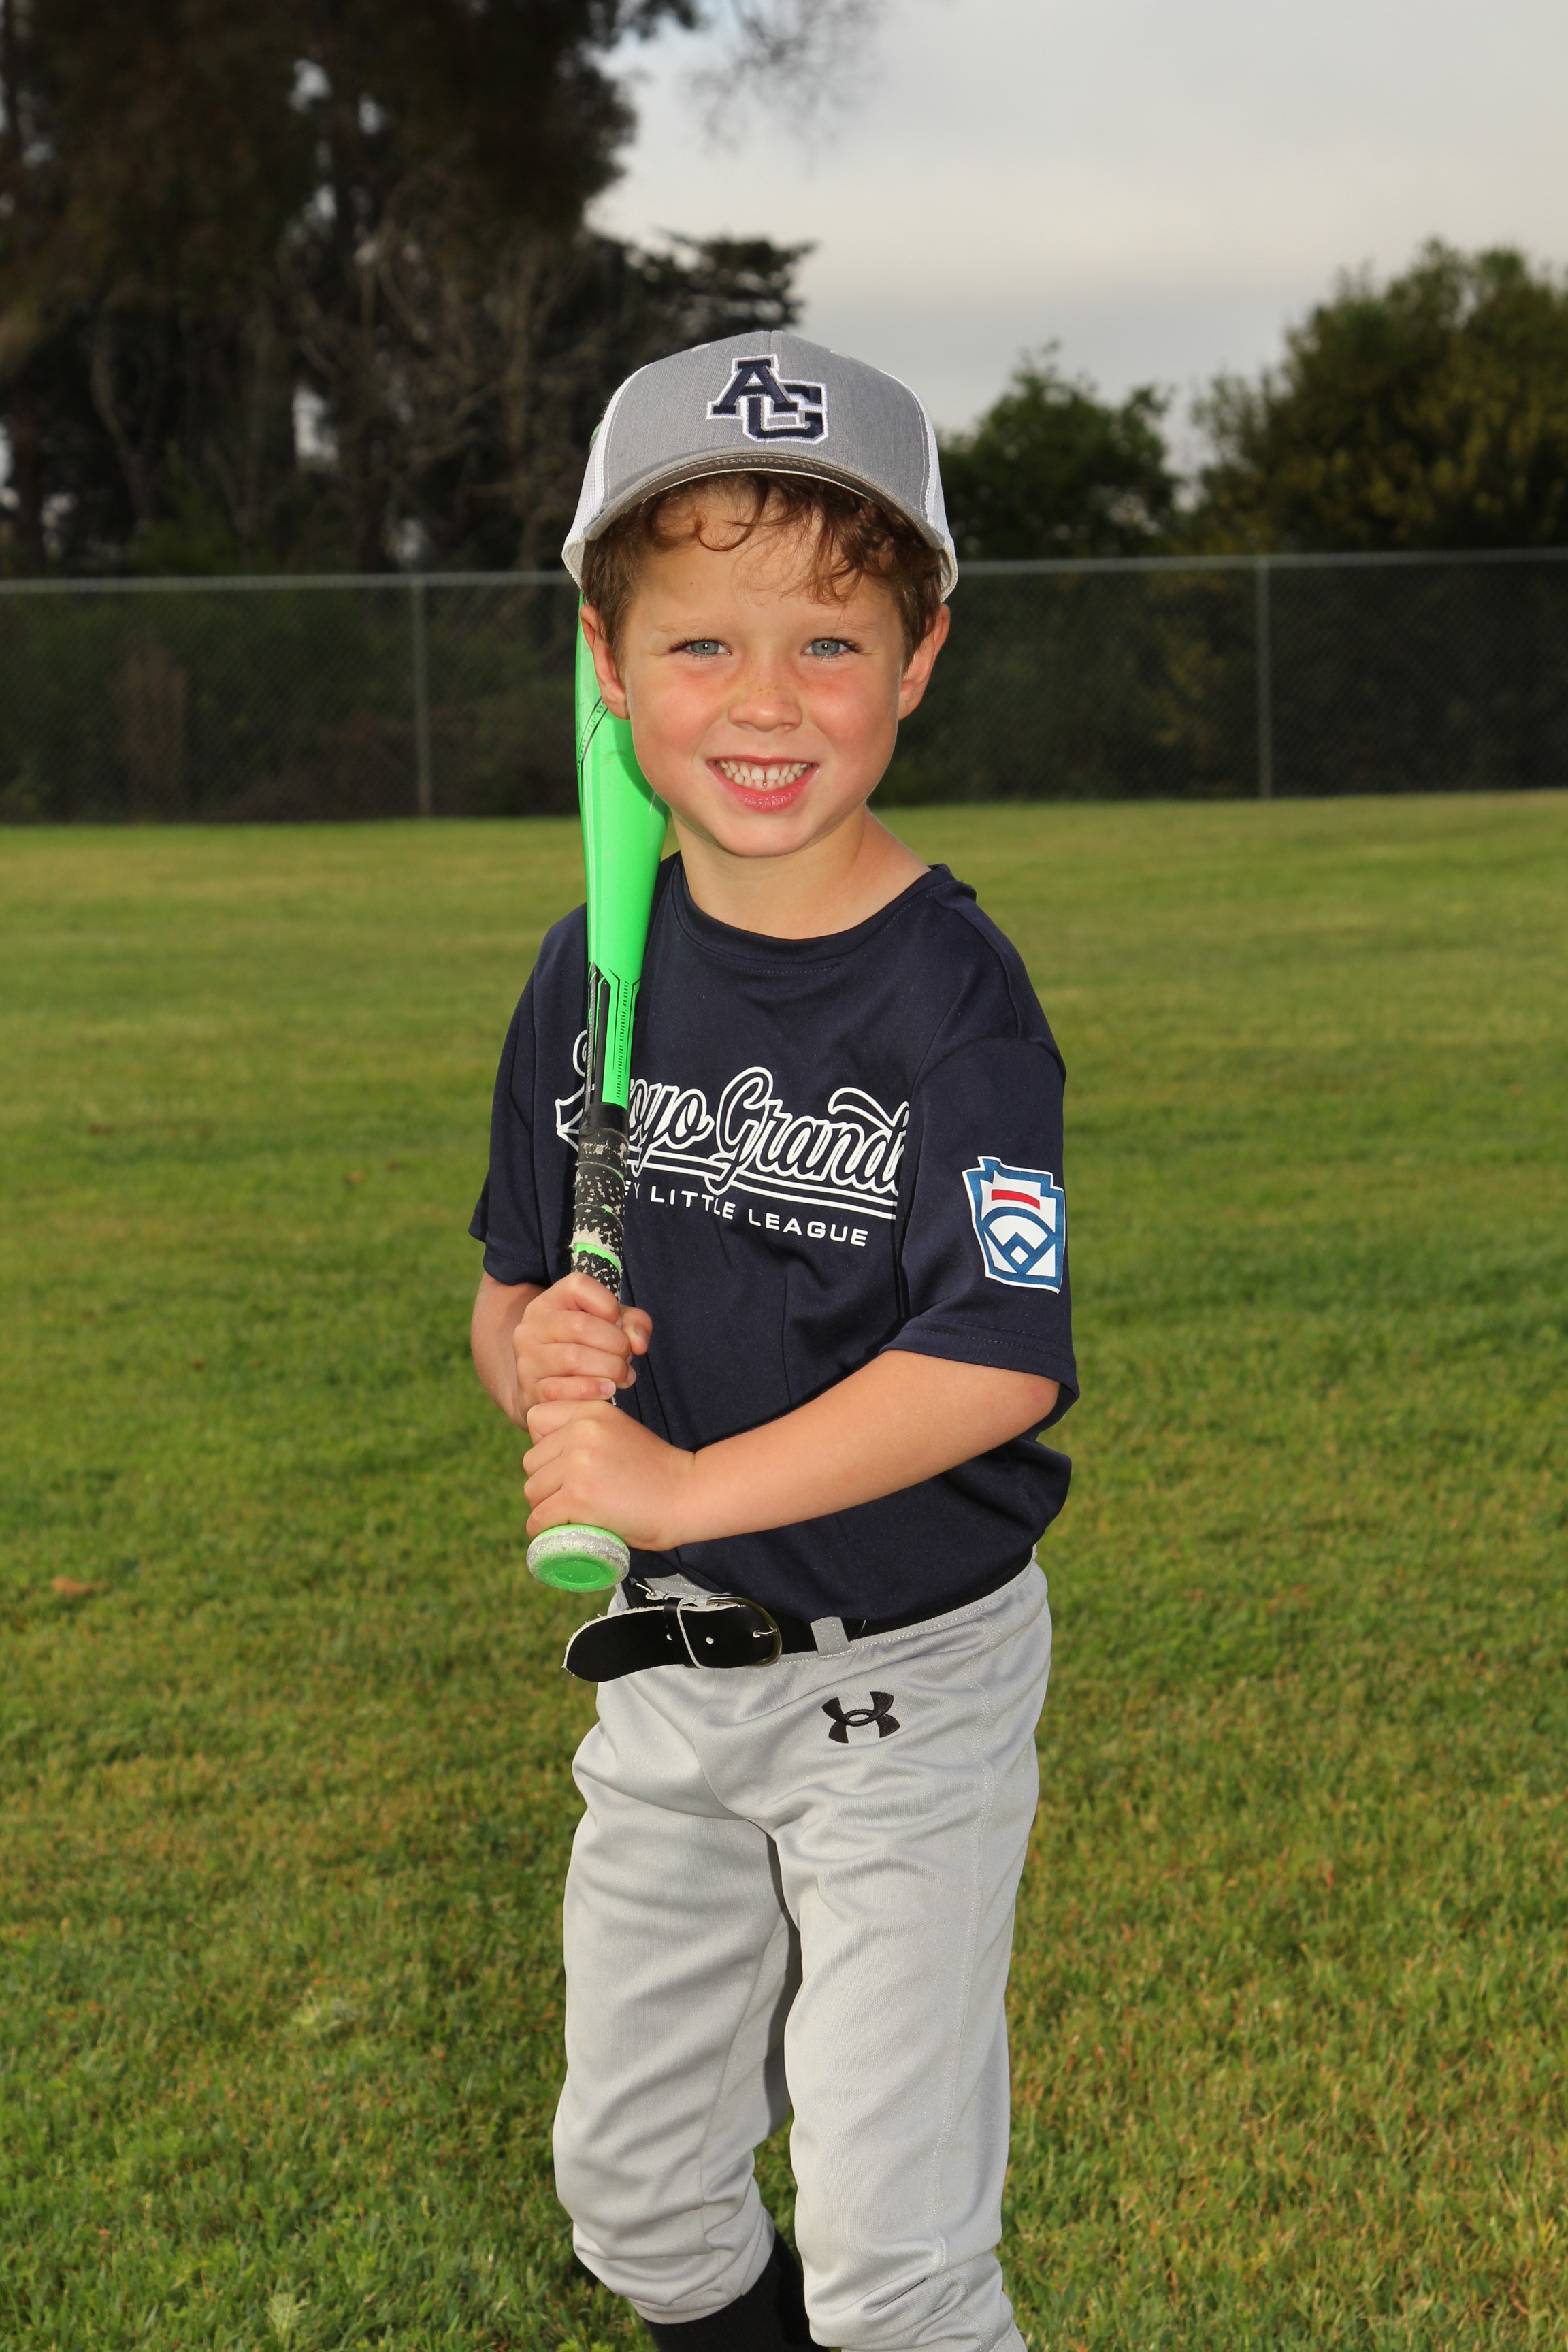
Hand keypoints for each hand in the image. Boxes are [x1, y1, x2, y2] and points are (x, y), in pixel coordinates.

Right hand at [512, 1271, 650, 1417]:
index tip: (617, 1324)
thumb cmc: (582, 1349)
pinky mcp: (530, 1390)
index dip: (608, 1305)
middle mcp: (532, 1326)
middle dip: (616, 1344)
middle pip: (582, 1326)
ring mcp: (528, 1358)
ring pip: (573, 1359)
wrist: (544, 1387)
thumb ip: (632, 1323)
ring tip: (621, 1376)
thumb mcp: (607, 1326)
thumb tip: (639, 1343)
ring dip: (609, 1370)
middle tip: (626, 1359)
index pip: (579, 1286)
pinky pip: (563, 1390)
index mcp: (549, 1301)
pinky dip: (592, 1390)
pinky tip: (607, 1391)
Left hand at [524, 1399, 696, 1553]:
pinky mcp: (578, 1498)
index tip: (563, 1464)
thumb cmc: (655, 1472)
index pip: (536, 1420)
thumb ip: (586, 1433)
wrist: (687, 1495)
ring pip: (532, 1490)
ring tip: (570, 1515)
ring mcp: (578, 1465)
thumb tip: (547, 1456)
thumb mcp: (619, 1432)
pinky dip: (543, 1531)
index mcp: (591, 1412)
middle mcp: (581, 1432)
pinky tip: (557, 1534)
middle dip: (545, 1481)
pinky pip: (540, 1518)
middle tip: (570, 1497)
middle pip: (531, 1461)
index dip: (544, 1445)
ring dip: (545, 1507)